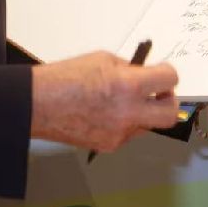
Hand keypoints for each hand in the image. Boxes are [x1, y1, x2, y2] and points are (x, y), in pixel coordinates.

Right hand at [30, 51, 179, 152]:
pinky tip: (107, 113)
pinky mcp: (109, 145)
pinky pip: (128, 134)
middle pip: (170, 114)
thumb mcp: (103, 60)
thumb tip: (146, 75)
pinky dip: (125, 123)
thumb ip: (130, 69)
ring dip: (144, 112)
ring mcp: (119, 133)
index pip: (169, 80)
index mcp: (128, 86)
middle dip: (168, 101)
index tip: (162, 74)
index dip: (168, 74)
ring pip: (148, 125)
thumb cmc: (65, 78)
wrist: (37, 104)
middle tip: (158, 93)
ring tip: (123, 101)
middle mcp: (128, 113)